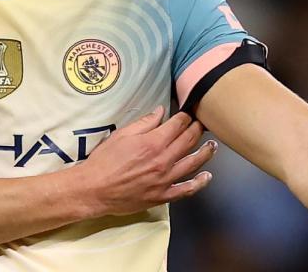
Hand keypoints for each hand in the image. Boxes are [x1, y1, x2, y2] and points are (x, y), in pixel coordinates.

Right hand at [76, 106, 216, 216]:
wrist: (94, 189)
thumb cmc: (104, 160)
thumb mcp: (122, 135)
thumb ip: (144, 123)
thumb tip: (161, 111)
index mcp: (153, 142)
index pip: (178, 125)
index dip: (186, 116)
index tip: (189, 112)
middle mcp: (163, 160)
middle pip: (188, 141)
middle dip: (197, 129)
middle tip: (203, 123)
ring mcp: (165, 179)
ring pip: (193, 163)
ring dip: (206, 152)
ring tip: (212, 145)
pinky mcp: (163, 196)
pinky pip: (186, 190)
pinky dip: (199, 183)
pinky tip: (207, 177)